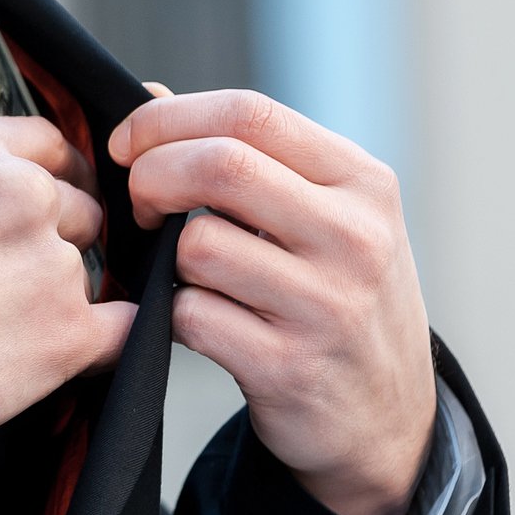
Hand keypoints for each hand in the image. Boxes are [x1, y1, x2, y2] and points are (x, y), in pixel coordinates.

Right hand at [0, 117, 136, 450]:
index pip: (50, 143)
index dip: (56, 175)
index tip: (58, 194)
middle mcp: (18, 192)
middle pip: (77, 207)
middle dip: (53, 240)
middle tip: (4, 280)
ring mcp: (49, 259)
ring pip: (90, 269)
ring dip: (61, 293)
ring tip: (0, 326)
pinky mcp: (68, 328)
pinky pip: (125, 325)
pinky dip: (107, 338)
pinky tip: (72, 347)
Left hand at [109, 86, 436, 514]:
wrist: (386, 416)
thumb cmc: (335, 295)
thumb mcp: (323, 213)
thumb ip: (246, 153)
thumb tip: (149, 98)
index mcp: (362, 181)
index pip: (248, 114)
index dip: (167, 120)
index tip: (128, 144)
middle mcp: (356, 237)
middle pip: (220, 166)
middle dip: (152, 177)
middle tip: (139, 204)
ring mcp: (327, 306)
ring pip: (196, 246)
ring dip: (165, 259)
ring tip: (189, 274)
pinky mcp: (289, 368)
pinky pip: (190, 316)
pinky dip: (173, 315)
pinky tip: (201, 320)